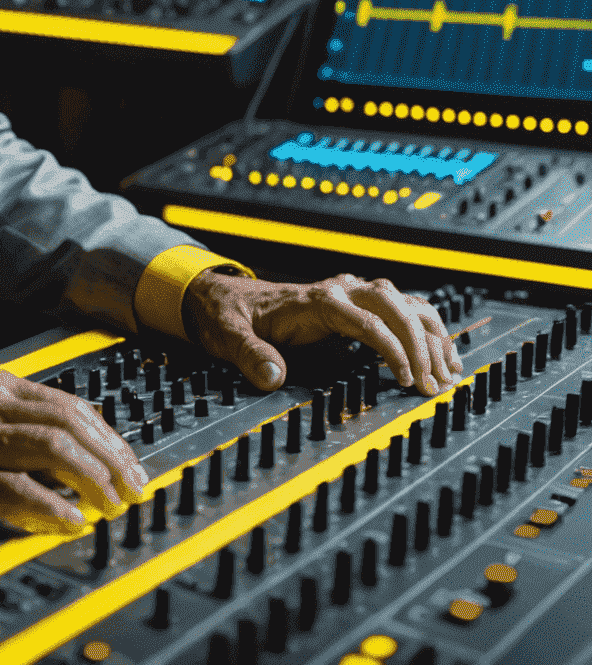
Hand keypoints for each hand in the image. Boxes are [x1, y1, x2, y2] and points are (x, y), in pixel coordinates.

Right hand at [0, 367, 149, 536]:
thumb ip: (3, 424)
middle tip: (132, 487)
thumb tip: (60, 455)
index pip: (67, 402)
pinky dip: (53, 508)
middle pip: (69, 422)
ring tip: (112, 505)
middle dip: (112, 458)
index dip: (107, 435)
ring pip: (51, 448)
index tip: (127, 461)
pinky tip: (70, 522)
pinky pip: (16, 490)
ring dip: (94, 480)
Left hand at [185, 270, 465, 396]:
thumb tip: (272, 376)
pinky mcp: (356, 304)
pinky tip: (445, 355)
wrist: (224, 297)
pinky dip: (427, 329)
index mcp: (316, 300)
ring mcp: (350, 294)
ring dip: (431, 335)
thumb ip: (249, 355)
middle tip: (434, 384)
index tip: (409, 381)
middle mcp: (339, 291)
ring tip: (451, 373)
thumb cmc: (230, 317)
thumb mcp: (230, 336)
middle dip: (420, 344)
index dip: (392, 350)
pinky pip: (402, 309)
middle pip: (394, 306)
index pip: (367, 320)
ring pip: (405, 303)